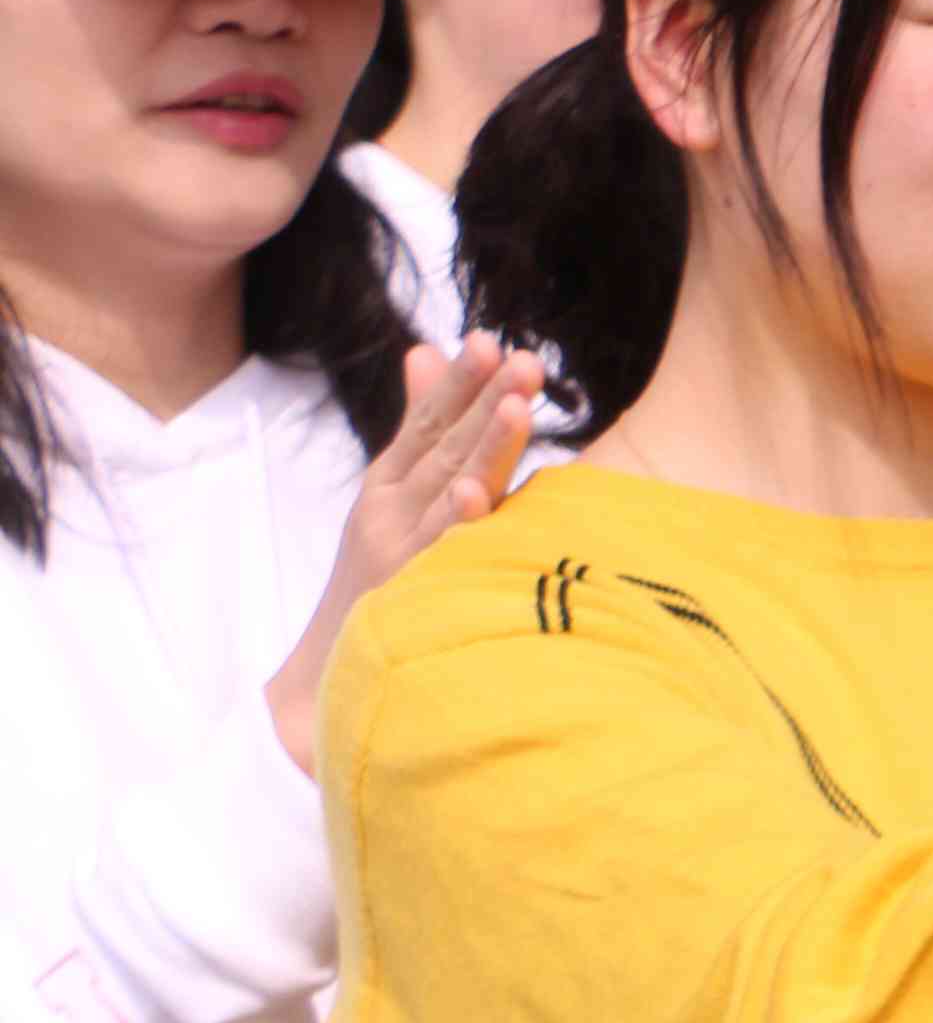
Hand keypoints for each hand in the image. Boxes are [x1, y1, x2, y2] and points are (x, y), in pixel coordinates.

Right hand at [269, 333, 544, 774]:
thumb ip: (417, 423)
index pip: (427, 425)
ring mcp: (400, 558)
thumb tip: (425, 351)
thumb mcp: (394, 495)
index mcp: (388, 490)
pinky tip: (478, 495)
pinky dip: (458, 526)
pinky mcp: (411, 600)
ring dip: (484, 448)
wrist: (322, 683)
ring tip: (517, 403)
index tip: (487, 339)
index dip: (457, 384)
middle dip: (484, 400)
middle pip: (444, 450)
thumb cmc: (374, 580)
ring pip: (450, 494)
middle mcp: (390, 517)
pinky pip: (443, 560)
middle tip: (522, 357)